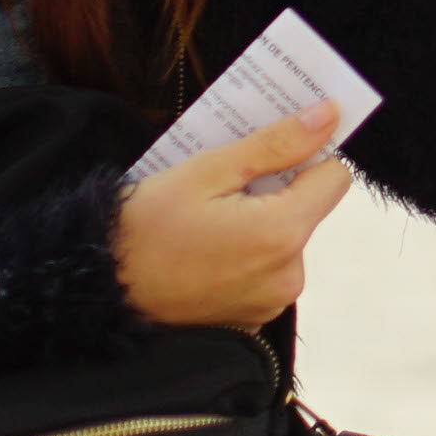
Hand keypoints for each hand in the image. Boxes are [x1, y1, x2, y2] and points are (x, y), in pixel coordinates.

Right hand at [111, 104, 352, 329]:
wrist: (100, 293)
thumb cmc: (145, 227)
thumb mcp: (206, 171)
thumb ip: (275, 143)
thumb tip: (328, 114)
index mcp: (283, 232)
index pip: (335, 177)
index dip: (308, 156)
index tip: (273, 150)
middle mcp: (289, 274)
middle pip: (307, 210)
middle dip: (275, 192)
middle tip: (223, 186)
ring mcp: (272, 301)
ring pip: (285, 241)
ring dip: (259, 225)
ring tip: (207, 222)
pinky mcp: (254, 320)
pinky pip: (266, 272)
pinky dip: (246, 257)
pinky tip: (205, 252)